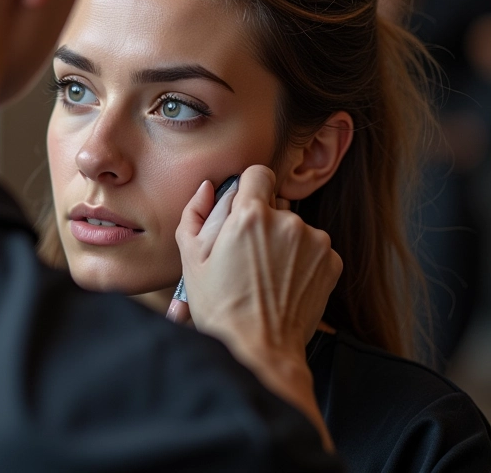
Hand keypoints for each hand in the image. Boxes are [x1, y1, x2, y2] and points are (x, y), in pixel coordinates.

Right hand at [175, 165, 341, 448]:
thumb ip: (195, 212)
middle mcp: (288, 221)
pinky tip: (285, 283)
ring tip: (266, 274)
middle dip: (262, 221)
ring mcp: (315, 242)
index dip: (248, 189)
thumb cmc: (220, 306)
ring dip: (283, 241)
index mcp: (252, 214)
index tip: (241, 209)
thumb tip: (208, 188)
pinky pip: (313, 248)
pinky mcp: (332, 262)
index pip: (258, 173)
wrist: (260, 351)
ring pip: (294, 227)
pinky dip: (302, 260)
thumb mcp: (191, 258)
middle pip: (275, 204)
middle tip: (246, 254)